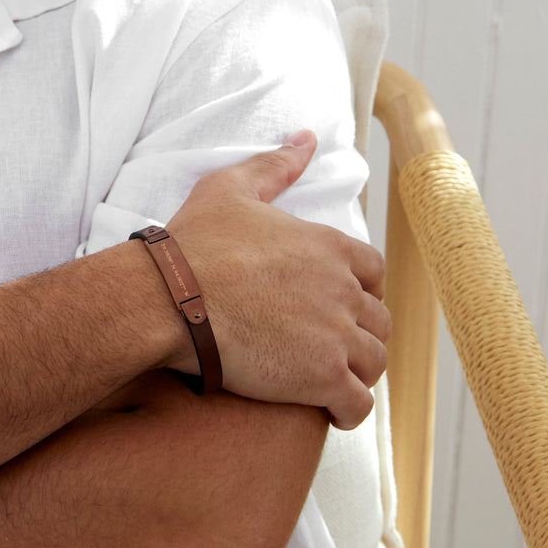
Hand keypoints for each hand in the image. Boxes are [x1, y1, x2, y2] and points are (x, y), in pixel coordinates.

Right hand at [164, 131, 390, 429]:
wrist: (170, 298)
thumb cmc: (195, 245)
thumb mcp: (232, 188)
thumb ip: (276, 165)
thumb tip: (306, 136)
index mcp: (330, 247)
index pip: (374, 273)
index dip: (361, 291)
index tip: (338, 305)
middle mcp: (343, 290)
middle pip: (378, 319)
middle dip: (360, 333)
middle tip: (331, 346)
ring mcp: (335, 335)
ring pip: (374, 361)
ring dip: (357, 372)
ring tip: (331, 380)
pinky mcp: (320, 377)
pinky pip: (358, 404)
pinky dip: (350, 411)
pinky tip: (331, 411)